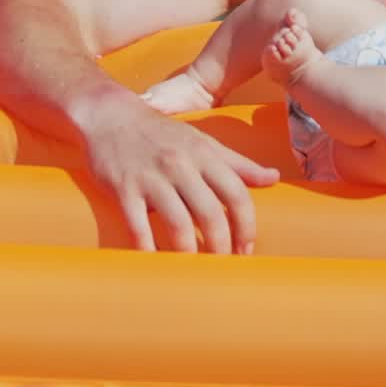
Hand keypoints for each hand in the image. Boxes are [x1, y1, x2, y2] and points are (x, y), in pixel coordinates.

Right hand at [81, 96, 278, 253]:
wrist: (111, 116)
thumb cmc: (162, 133)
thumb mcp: (203, 142)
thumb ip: (238, 163)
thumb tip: (274, 178)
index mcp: (204, 154)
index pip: (236, 193)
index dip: (246, 226)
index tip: (247, 248)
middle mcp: (180, 165)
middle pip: (210, 214)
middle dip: (221, 247)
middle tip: (223, 266)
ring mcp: (151, 177)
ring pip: (178, 224)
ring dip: (189, 254)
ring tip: (194, 271)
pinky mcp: (124, 189)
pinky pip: (138, 227)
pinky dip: (148, 251)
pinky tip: (155, 264)